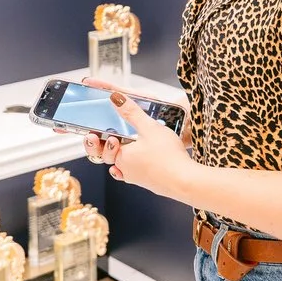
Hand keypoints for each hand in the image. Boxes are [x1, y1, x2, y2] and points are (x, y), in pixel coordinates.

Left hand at [82, 87, 196, 201]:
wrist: (184, 181)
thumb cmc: (168, 155)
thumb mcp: (149, 127)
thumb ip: (131, 112)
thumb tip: (115, 98)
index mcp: (121, 156)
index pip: (101, 146)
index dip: (97, 137)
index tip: (97, 130)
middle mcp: (124, 169)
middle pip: (108, 157)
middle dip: (107, 146)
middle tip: (111, 137)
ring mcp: (136, 178)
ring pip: (120, 166)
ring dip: (120, 156)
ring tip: (127, 145)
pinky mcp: (148, 183)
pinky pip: (133, 174)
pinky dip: (132, 166)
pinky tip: (139, 160)